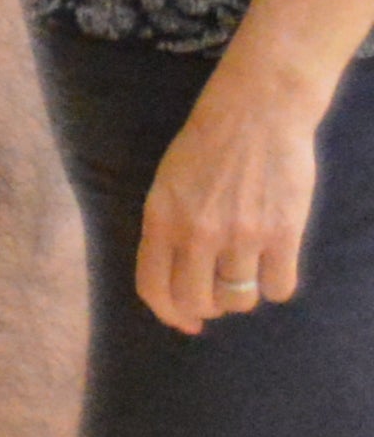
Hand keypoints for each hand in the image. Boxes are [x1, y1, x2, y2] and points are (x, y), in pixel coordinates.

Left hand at [140, 60, 329, 335]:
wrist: (256, 111)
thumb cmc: (207, 146)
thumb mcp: (167, 185)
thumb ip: (167, 229)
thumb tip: (175, 280)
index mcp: (160, 218)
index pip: (153, 287)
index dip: (168, 314)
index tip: (185, 324)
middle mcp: (197, 232)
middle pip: (197, 302)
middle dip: (207, 308)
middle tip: (219, 297)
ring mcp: (241, 234)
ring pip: (240, 299)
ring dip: (243, 295)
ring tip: (247, 271)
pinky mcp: (282, 232)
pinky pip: (279, 287)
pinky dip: (277, 285)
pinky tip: (275, 265)